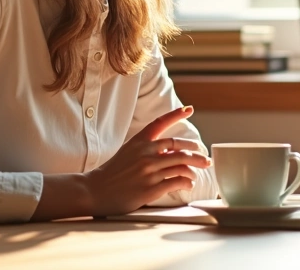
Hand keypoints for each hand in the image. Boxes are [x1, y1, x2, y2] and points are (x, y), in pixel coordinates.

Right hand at [83, 106, 210, 214]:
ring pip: (182, 165)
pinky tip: (188, 184)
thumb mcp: (127, 153)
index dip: (176, 114)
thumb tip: (171, 152)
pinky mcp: (150, 188)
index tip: (189, 108)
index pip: (160, 123)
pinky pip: (177, 181)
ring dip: (194, 169)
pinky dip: (187, 182)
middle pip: (180, 147)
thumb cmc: (112, 173)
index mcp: (139, 142)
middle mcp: (145, 153)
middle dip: (197, 152)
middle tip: (205, 157)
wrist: (94, 190)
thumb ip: (148, 150)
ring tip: (197, 173)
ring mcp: (148, 171)